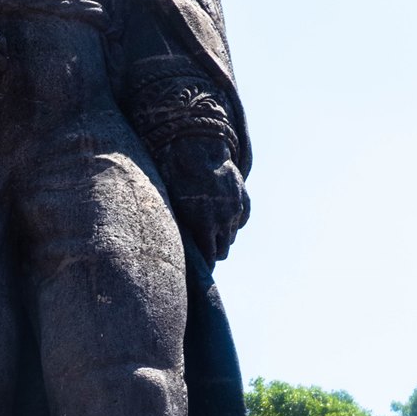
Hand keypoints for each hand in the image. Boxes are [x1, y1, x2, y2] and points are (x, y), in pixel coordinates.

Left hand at [155, 136, 249, 266]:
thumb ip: (181, 228)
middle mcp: (223, 221)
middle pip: (223, 250)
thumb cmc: (176, 177)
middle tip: (203, 248)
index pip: (209, 258)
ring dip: (222, 235)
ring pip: (231, 235)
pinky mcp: (243, 198)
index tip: (198, 267)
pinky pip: (241, 219)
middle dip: (213, 251)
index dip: (204, 264)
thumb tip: (178, 244)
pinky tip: (223, 217)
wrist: (196, 149)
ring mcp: (235, 209)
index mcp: (204, 226)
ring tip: (211, 230)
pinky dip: (233, 221)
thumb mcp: (173, 206)